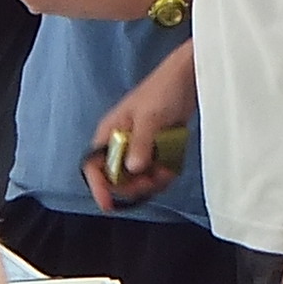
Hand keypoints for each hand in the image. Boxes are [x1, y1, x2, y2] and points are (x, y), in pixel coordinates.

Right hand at [87, 48, 195, 210]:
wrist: (188, 78)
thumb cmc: (164, 89)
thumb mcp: (150, 117)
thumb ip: (140, 143)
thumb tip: (132, 169)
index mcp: (109, 132)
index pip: (94, 166)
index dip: (98, 187)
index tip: (108, 205)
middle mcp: (120, 143)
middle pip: (118, 180)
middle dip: (136, 184)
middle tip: (154, 178)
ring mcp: (138, 148)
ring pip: (138, 179)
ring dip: (154, 181)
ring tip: (167, 168)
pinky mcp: (155, 150)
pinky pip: (155, 173)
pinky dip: (164, 174)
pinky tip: (172, 165)